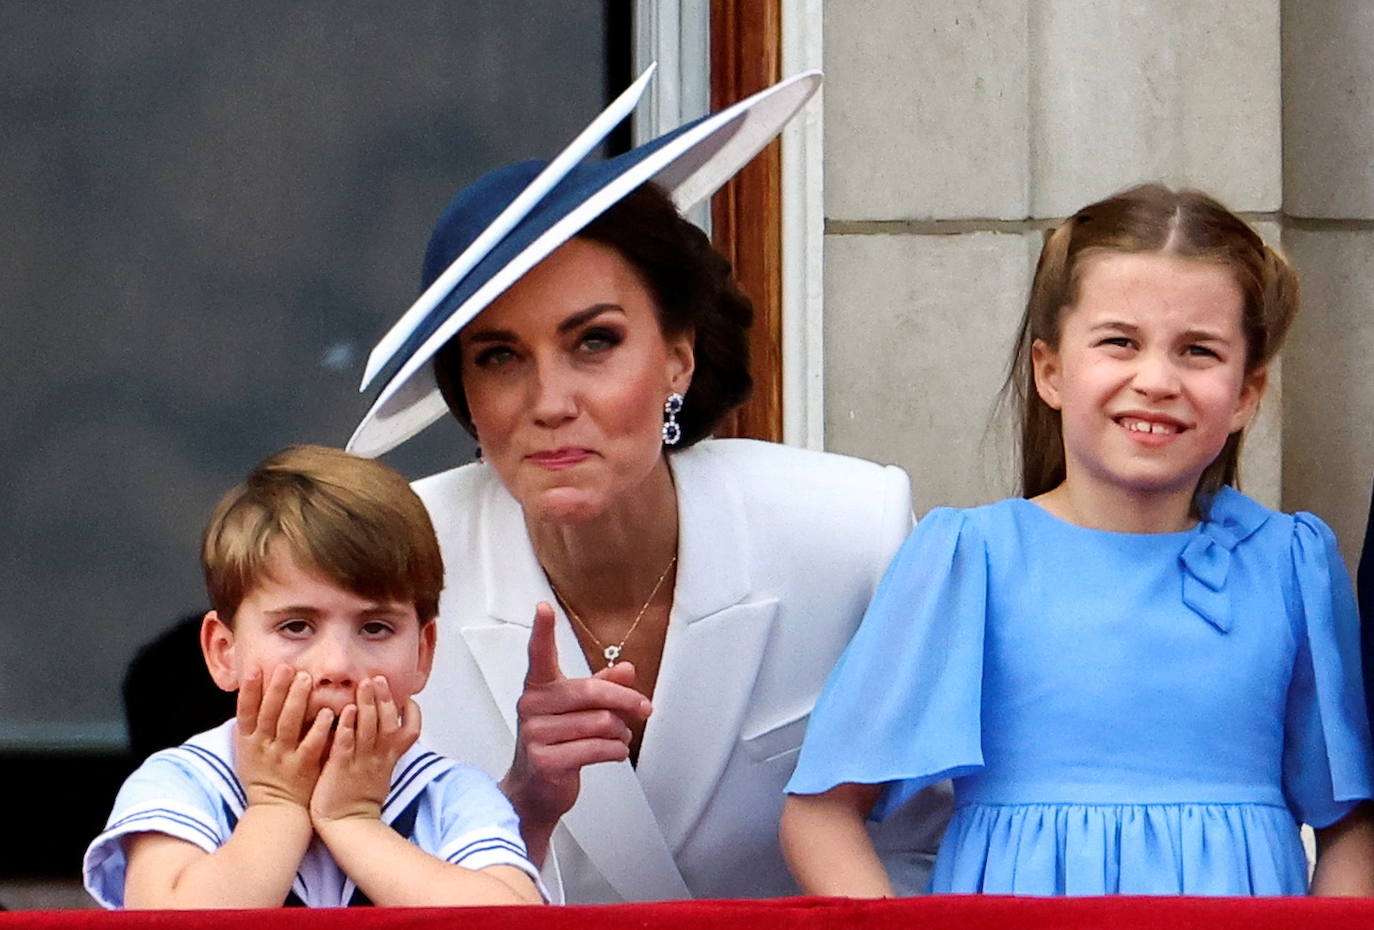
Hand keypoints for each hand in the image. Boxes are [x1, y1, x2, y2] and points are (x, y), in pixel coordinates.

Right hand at [234, 665, 332, 810]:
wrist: (277, 811)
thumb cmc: (265, 775)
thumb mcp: (249, 750)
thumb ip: (252, 725)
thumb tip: (251, 694)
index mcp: (249, 741)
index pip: (245, 712)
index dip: (249, 691)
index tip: (255, 669)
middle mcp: (264, 747)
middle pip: (269, 713)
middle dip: (277, 689)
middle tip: (287, 667)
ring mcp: (283, 757)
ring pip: (289, 725)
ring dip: (297, 701)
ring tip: (306, 679)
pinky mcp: (303, 768)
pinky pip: (311, 745)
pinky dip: (318, 729)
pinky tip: (327, 713)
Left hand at [311, 676, 419, 825]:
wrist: (348, 826)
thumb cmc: (359, 798)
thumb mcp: (381, 771)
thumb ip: (384, 748)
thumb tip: (386, 727)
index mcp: (390, 757)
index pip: (411, 730)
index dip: (412, 712)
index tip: (406, 697)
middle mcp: (379, 757)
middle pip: (389, 722)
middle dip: (385, 698)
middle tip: (379, 678)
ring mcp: (362, 763)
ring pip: (370, 729)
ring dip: (369, 705)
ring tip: (365, 684)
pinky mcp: (341, 769)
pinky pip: (347, 745)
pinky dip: (348, 727)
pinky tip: (345, 712)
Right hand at [501, 602, 652, 831]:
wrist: (534, 792)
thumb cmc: (557, 743)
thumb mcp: (579, 710)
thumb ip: (602, 687)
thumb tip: (628, 669)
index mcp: (539, 688)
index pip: (539, 655)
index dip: (542, 631)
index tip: (543, 608)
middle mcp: (532, 706)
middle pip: (592, 692)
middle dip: (626, 701)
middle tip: (644, 708)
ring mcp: (535, 734)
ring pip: (600, 723)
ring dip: (621, 732)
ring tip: (620, 737)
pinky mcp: (546, 761)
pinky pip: (597, 748)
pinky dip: (616, 750)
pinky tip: (614, 752)